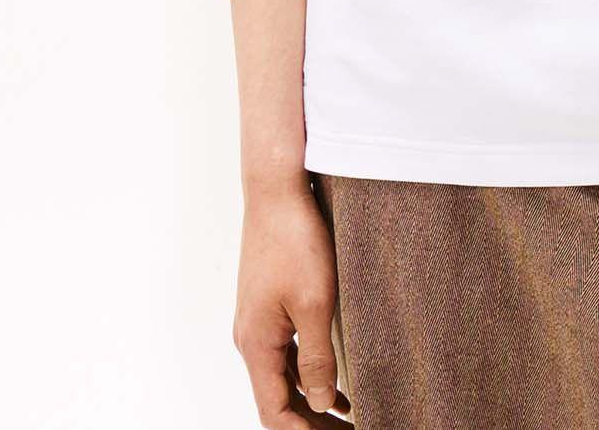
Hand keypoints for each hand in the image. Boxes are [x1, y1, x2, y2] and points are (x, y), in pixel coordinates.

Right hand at [233, 181, 352, 425]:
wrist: (276, 191)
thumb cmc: (295, 241)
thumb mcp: (314, 303)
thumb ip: (315, 358)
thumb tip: (317, 404)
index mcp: (257, 344)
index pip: (273, 412)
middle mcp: (251, 338)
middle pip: (276, 399)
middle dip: (309, 421)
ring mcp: (258, 320)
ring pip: (281, 377)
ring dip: (310, 399)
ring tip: (348, 417)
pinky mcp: (269, 304)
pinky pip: (285, 352)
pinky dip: (307, 373)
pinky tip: (335, 380)